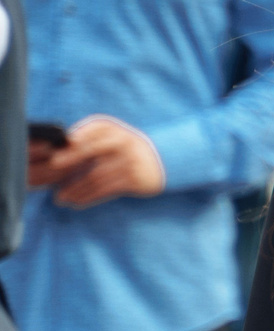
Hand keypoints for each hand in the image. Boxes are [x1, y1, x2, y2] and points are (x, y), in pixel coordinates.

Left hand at [40, 116, 165, 207]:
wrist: (163, 160)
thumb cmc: (126, 148)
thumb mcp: (113, 135)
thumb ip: (90, 138)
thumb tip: (59, 151)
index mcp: (115, 129)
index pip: (93, 128)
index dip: (75, 138)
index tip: (58, 147)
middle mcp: (124, 142)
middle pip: (91, 151)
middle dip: (69, 160)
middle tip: (52, 169)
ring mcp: (131, 161)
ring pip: (96, 176)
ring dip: (75, 188)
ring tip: (60, 198)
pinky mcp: (135, 179)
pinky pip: (106, 189)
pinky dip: (89, 197)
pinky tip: (77, 202)